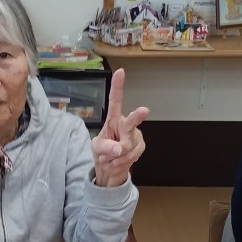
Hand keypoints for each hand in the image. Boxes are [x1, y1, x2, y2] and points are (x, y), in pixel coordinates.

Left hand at [91, 68, 147, 186]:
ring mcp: (135, 135)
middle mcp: (126, 124)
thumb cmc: (102, 152)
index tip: (120, 72)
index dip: (117, 86)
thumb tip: (119, 149)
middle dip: (137, 117)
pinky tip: (116, 162)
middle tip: (144, 110)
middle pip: (132, 120)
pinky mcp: (140, 147)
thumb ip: (105, 146)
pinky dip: (121, 162)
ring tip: (109, 159)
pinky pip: (131, 156)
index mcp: (113, 119)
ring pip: (128, 146)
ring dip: (115, 157)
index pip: (115, 101)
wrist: (110, 170)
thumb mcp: (96, 148)